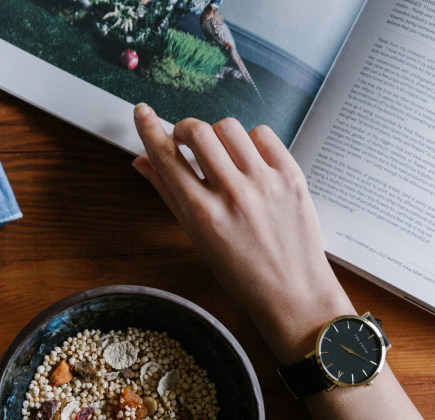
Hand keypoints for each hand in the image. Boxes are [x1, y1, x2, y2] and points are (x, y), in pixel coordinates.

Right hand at [131, 104, 353, 362]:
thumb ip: (168, 194)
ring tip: (222, 155)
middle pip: (198, 131)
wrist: (293, 293)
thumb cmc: (240, 272)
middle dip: (185, 129)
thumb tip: (141, 161)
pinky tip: (249, 160)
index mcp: (202, 214)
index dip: (149, 129)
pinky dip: (250, 141)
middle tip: (186, 141)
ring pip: (229, 127)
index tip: (141, 112)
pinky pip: (263, 134)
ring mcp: (265, 183)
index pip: (166, 157)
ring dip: (218, 135)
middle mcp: (232, 194)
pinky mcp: (292, 176)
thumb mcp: (197, 238)